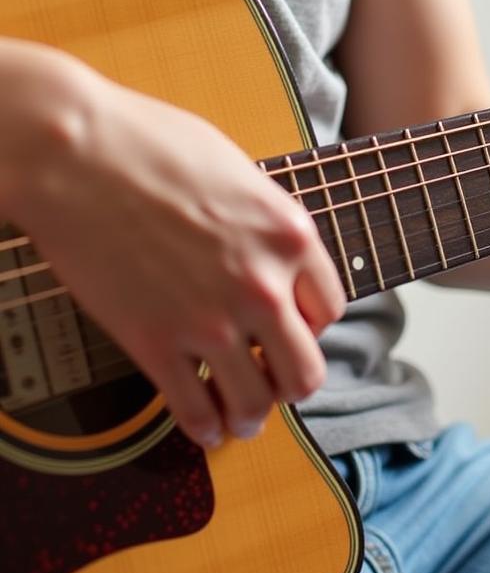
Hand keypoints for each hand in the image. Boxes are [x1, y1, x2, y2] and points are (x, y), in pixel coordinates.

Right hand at [9, 57, 344, 447]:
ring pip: (256, 402)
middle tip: (276, 380)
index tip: (294, 327)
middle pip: (306, 370)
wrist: (76, 151)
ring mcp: (210, 319)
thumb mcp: (241, 173)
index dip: (312, 324)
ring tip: (244, 416)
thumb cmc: (154, 145)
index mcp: (291, 236)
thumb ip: (267, 223)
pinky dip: (205, 427)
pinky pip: (195, 409)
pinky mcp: (155, 342)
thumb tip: (275, 252)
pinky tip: (205, 426)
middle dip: (293, 382)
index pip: (330, 308)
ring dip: (252, 415)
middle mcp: (263, 285)